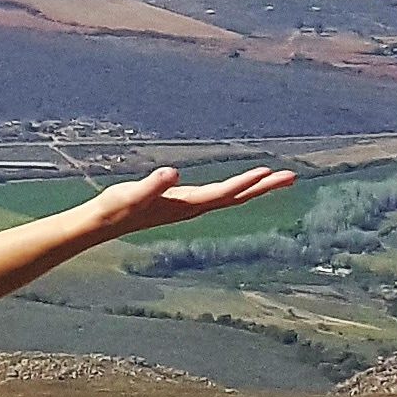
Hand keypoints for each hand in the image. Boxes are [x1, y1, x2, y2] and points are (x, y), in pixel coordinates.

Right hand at [74, 163, 294, 236]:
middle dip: (264, 187)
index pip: (224, 194)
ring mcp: (191, 206)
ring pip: (232, 197)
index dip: (245, 183)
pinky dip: (238, 187)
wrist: (104, 224)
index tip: (268, 172)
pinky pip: (221, 194)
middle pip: (237, 197)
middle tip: (292, 177)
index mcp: (186, 204)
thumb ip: (153, 184)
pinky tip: (244, 182)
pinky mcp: (185, 202)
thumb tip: (172, 173)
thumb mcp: (132, 194)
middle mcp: (194, 208)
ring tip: (278, 177)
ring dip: (255, 187)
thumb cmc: (117, 208)